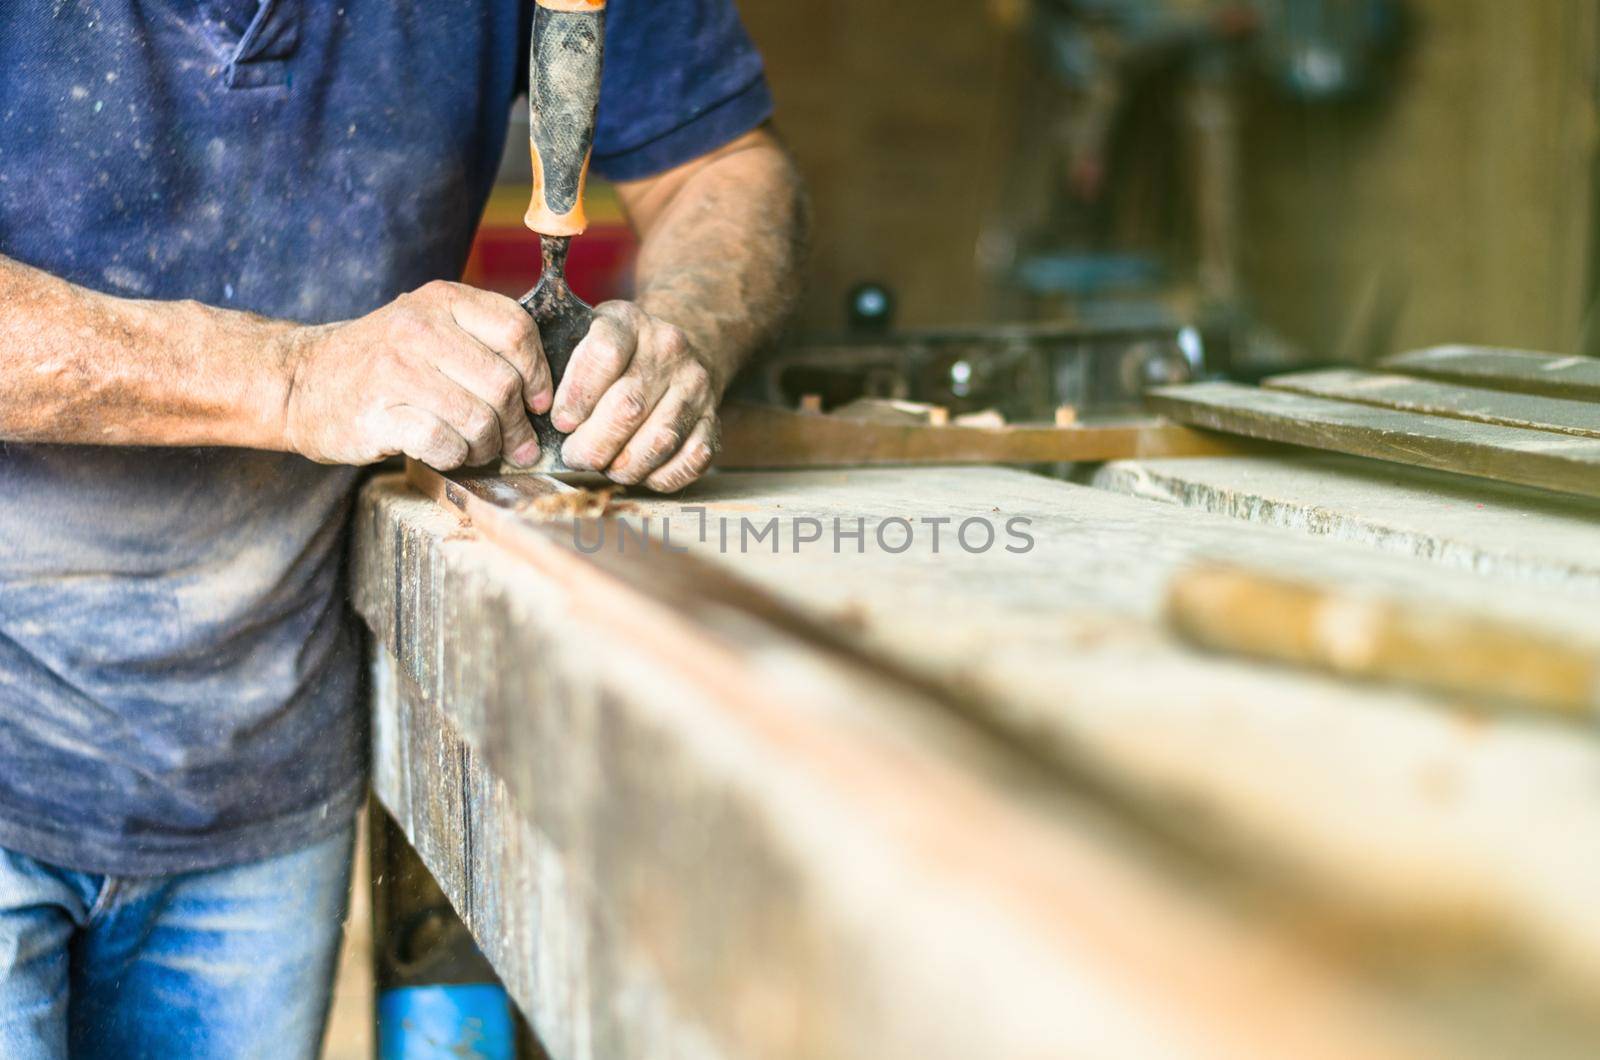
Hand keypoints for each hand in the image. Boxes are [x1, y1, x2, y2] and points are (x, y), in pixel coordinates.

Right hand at [280, 281, 551, 468]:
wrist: (302, 381)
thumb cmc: (384, 362)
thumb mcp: (431, 326)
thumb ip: (483, 340)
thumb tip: (546, 389)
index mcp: (441, 300)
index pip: (516, 330)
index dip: (538, 374)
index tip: (538, 404)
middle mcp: (418, 328)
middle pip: (503, 383)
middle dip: (517, 425)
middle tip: (516, 445)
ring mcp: (395, 370)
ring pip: (478, 418)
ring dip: (488, 446)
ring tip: (480, 450)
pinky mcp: (377, 414)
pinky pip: (443, 443)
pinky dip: (455, 457)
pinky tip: (446, 453)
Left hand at [551, 301, 720, 491]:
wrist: (679, 350)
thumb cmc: (615, 355)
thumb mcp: (585, 336)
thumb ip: (557, 362)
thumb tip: (527, 412)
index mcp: (629, 322)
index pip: (604, 353)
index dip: (577, 396)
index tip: (560, 421)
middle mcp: (669, 350)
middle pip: (628, 406)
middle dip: (592, 444)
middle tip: (574, 455)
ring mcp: (696, 386)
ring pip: (659, 439)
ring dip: (624, 466)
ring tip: (606, 466)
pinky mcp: (715, 420)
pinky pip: (691, 461)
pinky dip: (660, 477)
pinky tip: (640, 471)